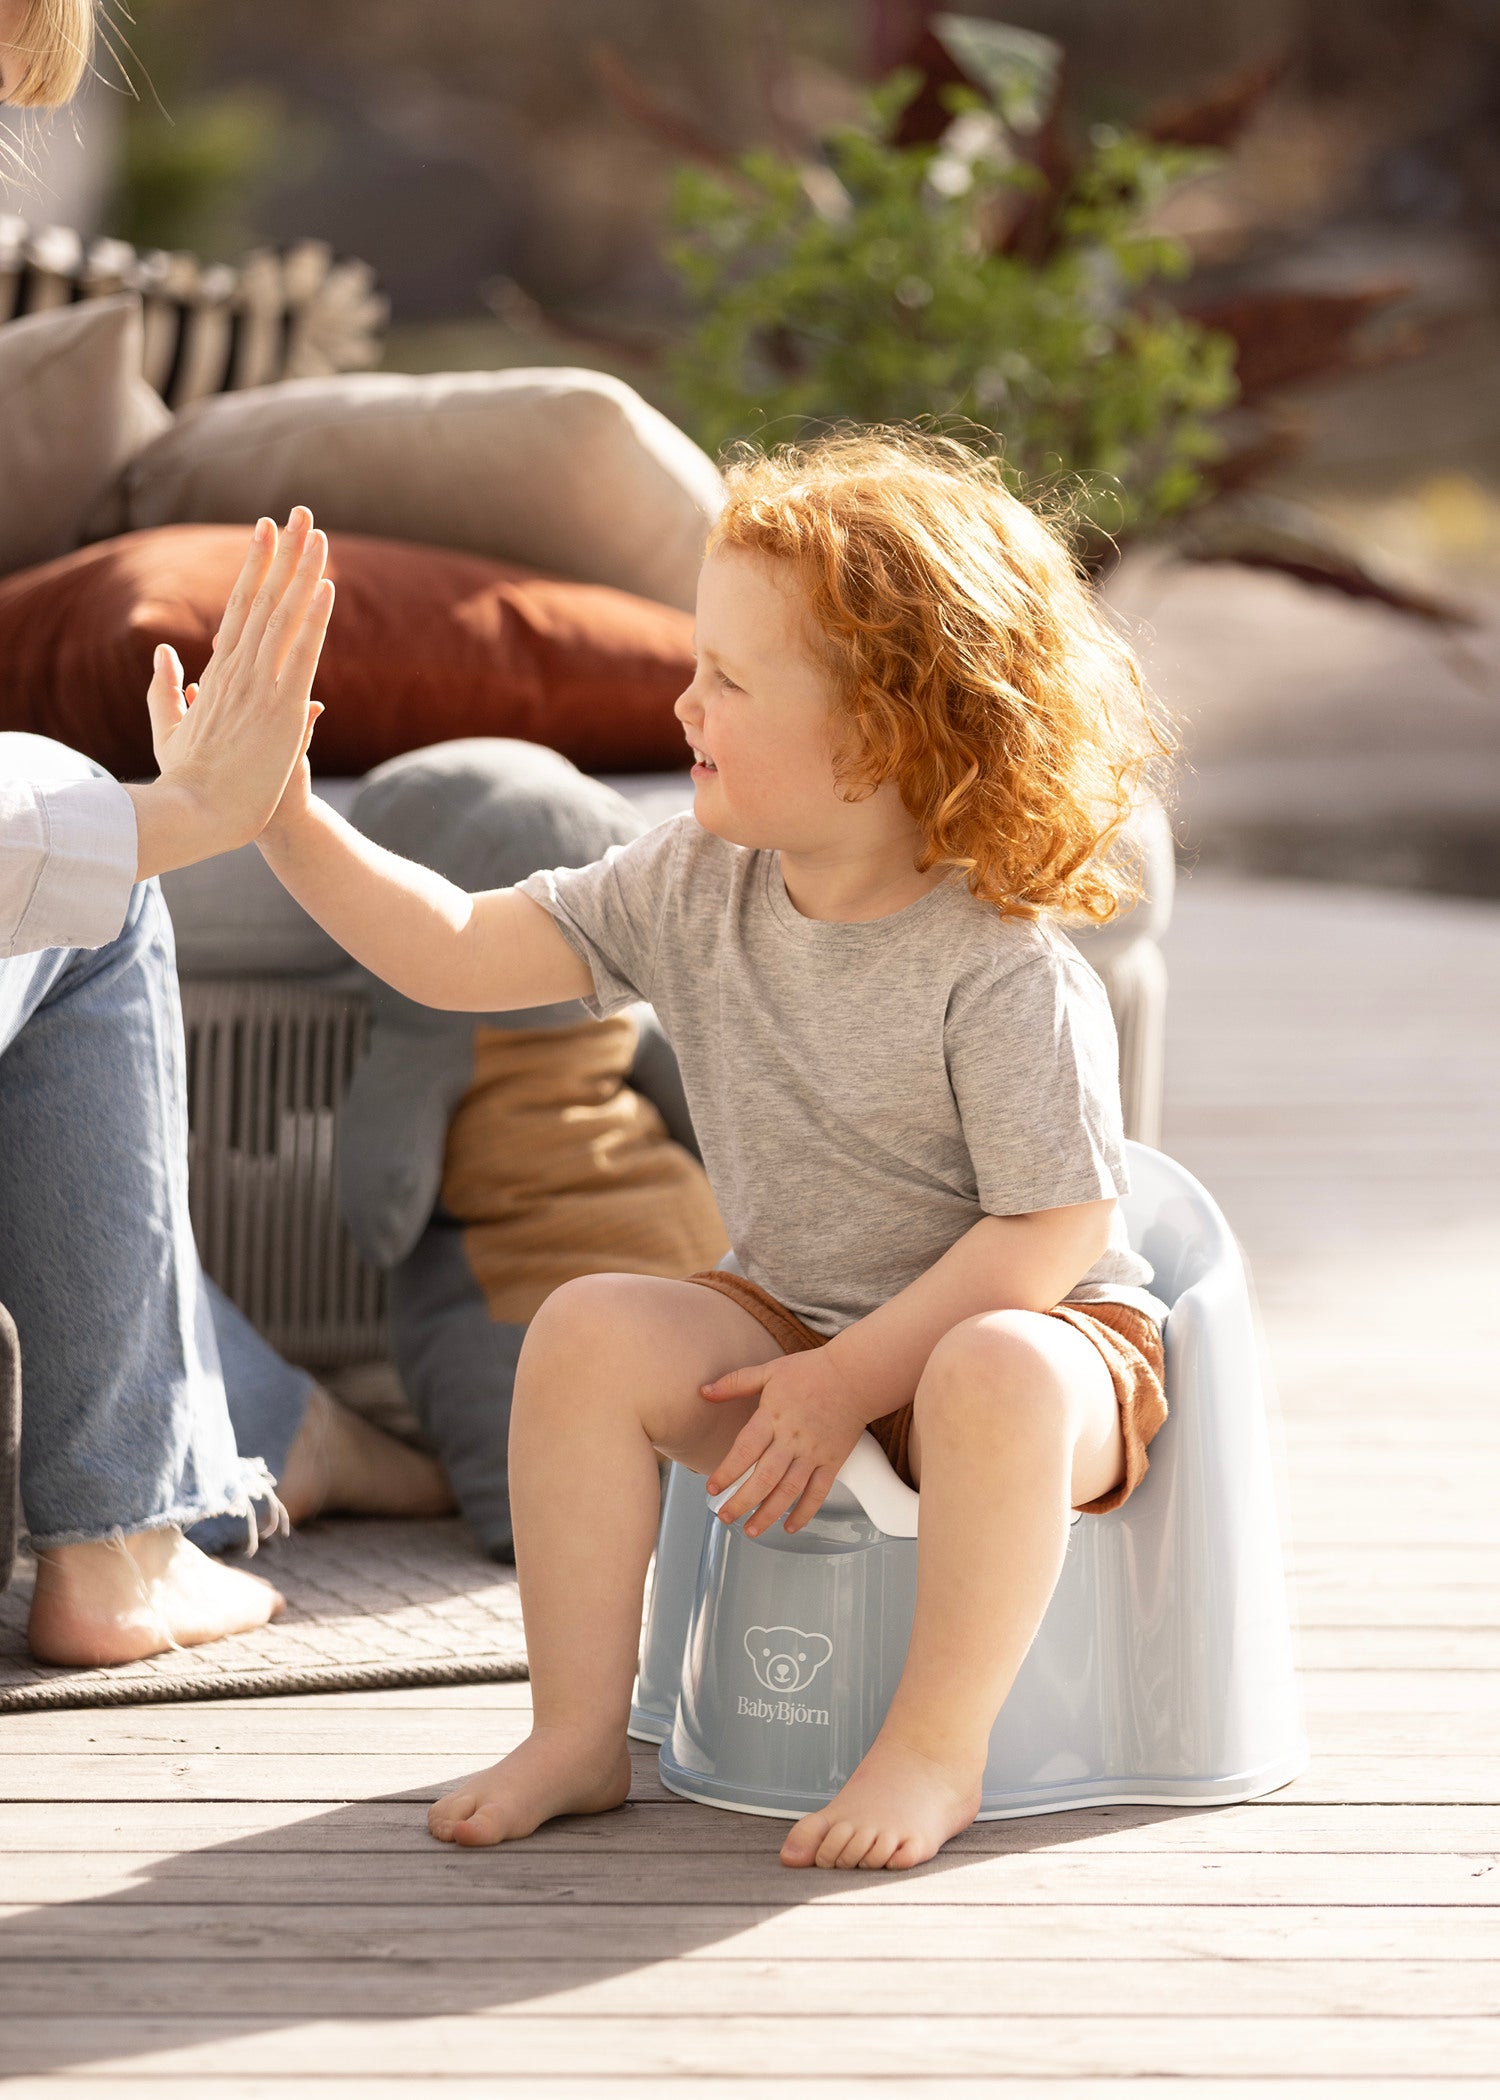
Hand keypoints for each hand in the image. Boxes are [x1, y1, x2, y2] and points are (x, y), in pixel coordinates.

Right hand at [130, 508, 333, 877]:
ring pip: (285, 617)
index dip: (255, 567)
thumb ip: (168, 690)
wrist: (197, 816)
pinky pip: (304, 654)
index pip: (240, 608)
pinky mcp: (282, 709)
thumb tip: (168, 656)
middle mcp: (238, 670)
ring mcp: (260, 687)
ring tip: (316, 532)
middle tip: (298, 511)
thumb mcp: (168, 729)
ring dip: (303, 572)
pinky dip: (315, 619)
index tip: (266, 531)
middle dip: (283, 553)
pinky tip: (326, 587)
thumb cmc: (187, 782)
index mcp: (218, 674)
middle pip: (264, 599)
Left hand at [703, 1348, 869, 1537]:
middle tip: (725, 1517)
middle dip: (742, 1502)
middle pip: (764, 1478)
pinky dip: (805, 1512)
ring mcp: (813, 1453)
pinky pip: (818, 1492)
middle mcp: (792, 1439)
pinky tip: (790, 1527)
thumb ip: (735, 1382)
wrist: (855, 1377)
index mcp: (773, 1417)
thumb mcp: (769, 1371)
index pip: (745, 1450)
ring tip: (751, 1530)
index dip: (727, 1472)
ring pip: (789, 1491)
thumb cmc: (811, 1371)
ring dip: (769, 1514)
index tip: (712, 1489)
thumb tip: (703, 1391)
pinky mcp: (833, 1462)